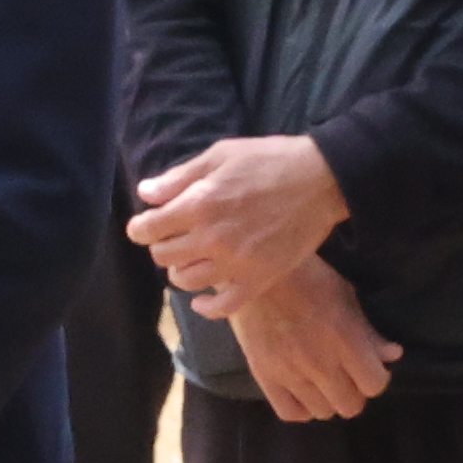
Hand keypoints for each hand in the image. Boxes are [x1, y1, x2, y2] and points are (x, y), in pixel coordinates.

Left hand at [133, 131, 347, 304]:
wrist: (321, 180)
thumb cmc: (269, 160)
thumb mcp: (220, 155)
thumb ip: (180, 177)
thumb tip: (146, 194)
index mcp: (199, 204)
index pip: (149, 229)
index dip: (140, 228)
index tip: (144, 226)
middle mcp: (212, 238)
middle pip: (164, 256)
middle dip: (161, 245)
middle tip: (172, 237)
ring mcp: (235, 263)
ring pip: (186, 281)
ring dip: (180, 271)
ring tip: (190, 259)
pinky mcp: (258, 279)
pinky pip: (221, 306)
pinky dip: (205, 307)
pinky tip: (201, 300)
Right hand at [221, 257, 398, 424]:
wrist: (256, 269)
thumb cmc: (308, 277)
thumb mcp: (345, 296)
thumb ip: (369, 331)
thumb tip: (393, 356)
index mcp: (344, 338)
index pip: (374, 385)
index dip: (375, 378)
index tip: (368, 368)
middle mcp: (319, 361)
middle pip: (350, 406)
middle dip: (354, 392)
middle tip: (345, 377)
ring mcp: (289, 371)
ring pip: (323, 412)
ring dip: (327, 399)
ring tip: (322, 382)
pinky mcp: (264, 375)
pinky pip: (290, 413)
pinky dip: (301, 408)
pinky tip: (302, 392)